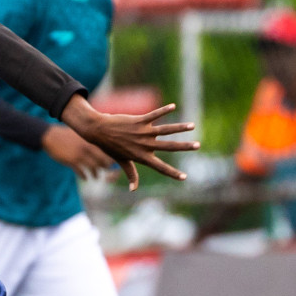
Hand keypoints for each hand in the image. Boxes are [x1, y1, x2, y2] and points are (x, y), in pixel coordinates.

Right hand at [40, 124, 114, 179]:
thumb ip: (96, 127)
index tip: (112, 161)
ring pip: (94, 168)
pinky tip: (85, 177)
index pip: (109, 150)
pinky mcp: (71, 161)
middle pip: (104, 161)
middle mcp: (88, 147)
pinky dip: (84, 176)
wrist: (51, 136)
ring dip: (96, 174)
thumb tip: (109, 115)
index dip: (113, 158)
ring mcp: (80, 155)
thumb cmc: (69, 133)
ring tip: (96, 176)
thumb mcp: (83, 129)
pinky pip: (81, 172)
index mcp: (93, 139)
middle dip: (106, 167)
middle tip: (106, 169)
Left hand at [59, 96, 198, 190]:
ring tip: (192, 125)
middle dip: (184, 146)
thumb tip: (133, 190)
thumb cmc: (110, 147)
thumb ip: (131, 174)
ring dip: (180, 127)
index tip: (184, 178)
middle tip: (198, 146)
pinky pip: (154, 115)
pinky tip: (173, 106)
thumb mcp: (122, 162)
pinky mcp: (139, 121)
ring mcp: (142, 132)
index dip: (172, 173)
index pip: (160, 167)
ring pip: (165, 130)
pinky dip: (164, 110)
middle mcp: (144, 145)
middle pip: (168, 147)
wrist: (98, 131)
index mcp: (142, 156)